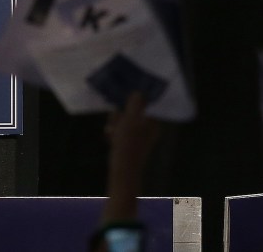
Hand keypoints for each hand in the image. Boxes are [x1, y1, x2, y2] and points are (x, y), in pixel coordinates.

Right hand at [102, 91, 160, 222]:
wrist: (123, 171)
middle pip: (133, 112)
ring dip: (116, 123)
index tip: (122, 100)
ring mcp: (140, 137)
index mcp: (153, 123)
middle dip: (121, 115)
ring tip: (110, 131)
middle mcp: (149, 129)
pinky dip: (115, 132)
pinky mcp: (131, 144)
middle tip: (114, 120)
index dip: (133, 100)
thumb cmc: (128, 144)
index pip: (145, 104)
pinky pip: (122, 132)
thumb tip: (138, 92)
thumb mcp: (130, 120)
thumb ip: (135, 104)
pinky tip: (109, 137)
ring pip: (125, 121)